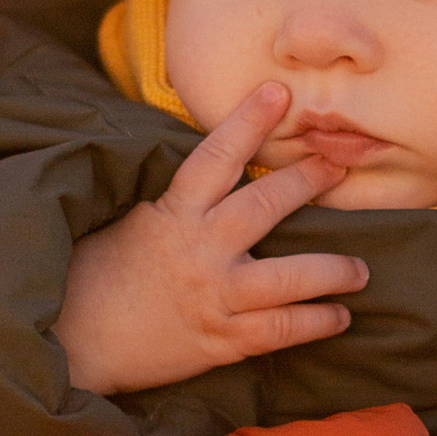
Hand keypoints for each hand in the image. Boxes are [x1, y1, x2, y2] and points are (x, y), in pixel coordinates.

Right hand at [54, 84, 369, 394]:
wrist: (76, 343)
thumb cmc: (97, 276)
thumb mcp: (130, 220)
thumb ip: (176, 200)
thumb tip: (216, 168)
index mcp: (173, 214)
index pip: (215, 156)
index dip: (248, 121)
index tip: (279, 92)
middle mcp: (199, 251)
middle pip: (264, 207)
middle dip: (305, 183)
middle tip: (337, 168)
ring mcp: (214, 297)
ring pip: (289, 278)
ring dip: (332, 270)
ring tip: (360, 269)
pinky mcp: (221, 341)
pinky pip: (281, 331)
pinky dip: (315, 322)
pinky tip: (339, 316)